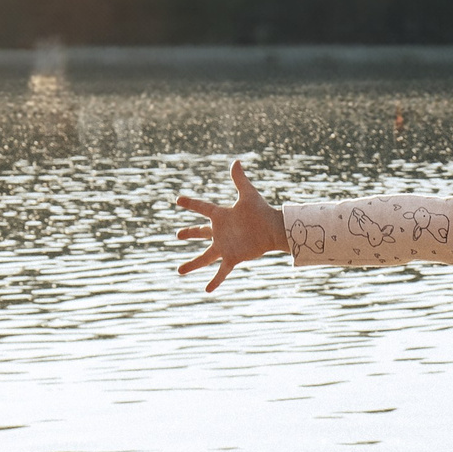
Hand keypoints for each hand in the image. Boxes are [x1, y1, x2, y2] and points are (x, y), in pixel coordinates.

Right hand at [173, 160, 286, 292]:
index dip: (191, 203)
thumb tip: (236, 161)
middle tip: (177, 235)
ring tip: (178, 271)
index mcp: (222, 216)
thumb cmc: (262, 212)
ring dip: (192, 265)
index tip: (178, 200)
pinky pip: (221, 271)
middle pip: (200, 233)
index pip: (202, 207)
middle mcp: (221, 232)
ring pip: (205, 257)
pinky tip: (207, 290)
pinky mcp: (233, 257)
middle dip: (189, 233)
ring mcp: (225, 246)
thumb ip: (239, 179)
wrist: (275, 230)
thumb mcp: (248, 195)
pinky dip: (215, 281)